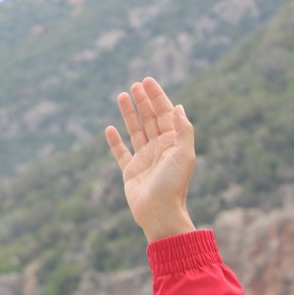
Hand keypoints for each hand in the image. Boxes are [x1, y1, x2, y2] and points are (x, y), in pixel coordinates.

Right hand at [105, 77, 196, 241]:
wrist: (160, 213)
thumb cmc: (173, 185)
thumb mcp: (184, 155)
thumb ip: (183, 130)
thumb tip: (179, 106)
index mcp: (173, 144)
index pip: (165, 115)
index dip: (157, 97)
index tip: (147, 81)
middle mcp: (159, 150)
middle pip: (151, 120)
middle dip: (144, 102)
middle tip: (135, 85)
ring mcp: (144, 160)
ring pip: (136, 131)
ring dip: (130, 114)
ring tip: (122, 96)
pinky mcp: (130, 171)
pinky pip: (121, 153)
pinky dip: (115, 141)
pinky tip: (109, 128)